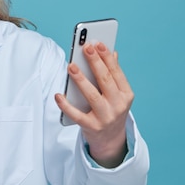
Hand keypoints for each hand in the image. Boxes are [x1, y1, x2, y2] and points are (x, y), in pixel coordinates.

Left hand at [55, 42, 132, 167]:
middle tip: (85, 48)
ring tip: (71, 66)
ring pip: (92, 96)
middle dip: (95, 62)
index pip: (116, 73)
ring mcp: (105, 118)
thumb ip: (113, 75)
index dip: (106, 57)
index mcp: (126, 95)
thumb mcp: (117, 94)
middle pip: (105, 81)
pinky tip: (58, 95)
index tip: (97, 43)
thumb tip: (112, 52)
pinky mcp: (92, 127)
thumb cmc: (111, 110)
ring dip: (81, 80)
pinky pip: (77, 115)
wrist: (111, 141)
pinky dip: (66, 105)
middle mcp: (118, 106)